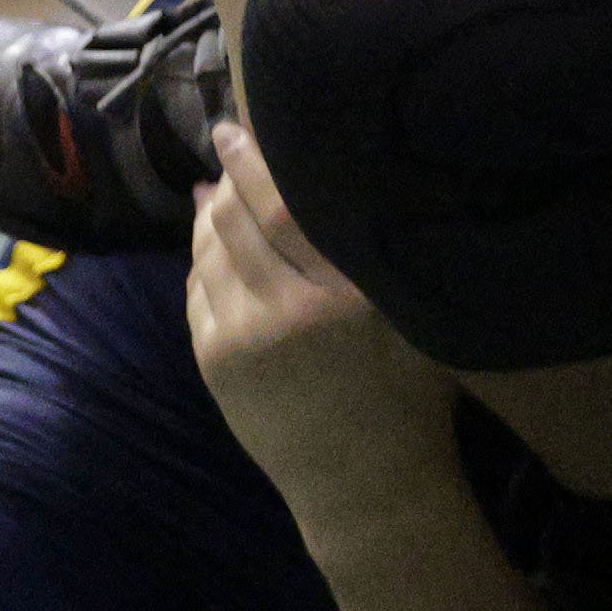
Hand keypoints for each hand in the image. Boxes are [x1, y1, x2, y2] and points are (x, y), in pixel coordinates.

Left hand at [185, 125, 455, 494]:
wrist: (366, 486)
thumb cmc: (408, 392)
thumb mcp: (414, 314)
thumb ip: (382, 251)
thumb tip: (337, 172)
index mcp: (347, 294)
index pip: (286, 207)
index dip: (256, 160)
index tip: (240, 124)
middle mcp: (290, 311)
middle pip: (238, 221)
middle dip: (227, 176)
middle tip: (227, 140)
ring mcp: (244, 340)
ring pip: (210, 252)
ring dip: (209, 215)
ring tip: (219, 190)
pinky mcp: (217, 365)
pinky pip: (197, 292)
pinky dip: (202, 259)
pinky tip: (213, 242)